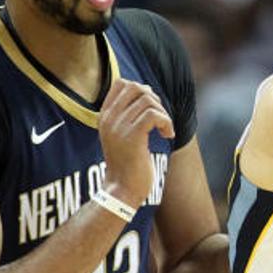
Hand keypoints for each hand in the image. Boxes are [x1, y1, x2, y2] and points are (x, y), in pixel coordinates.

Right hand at [98, 79, 174, 206]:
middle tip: (160, 118)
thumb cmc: (128, 163)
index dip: (141, 90)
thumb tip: (148, 90)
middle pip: (136, 87)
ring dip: (163, 113)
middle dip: (154, 98)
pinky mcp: (132, 136)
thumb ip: (130, 113)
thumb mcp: (123, 134)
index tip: (150, 110)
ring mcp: (119, 126)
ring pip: (148, 100)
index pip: (120, 83)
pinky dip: (166, 122)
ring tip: (165, 129)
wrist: (121, 189)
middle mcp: (109, 118)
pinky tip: (167, 135)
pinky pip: (154, 115)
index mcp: (104, 116)